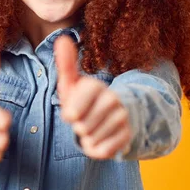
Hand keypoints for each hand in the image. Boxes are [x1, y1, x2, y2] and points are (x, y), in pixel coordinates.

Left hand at [54, 35, 132, 159]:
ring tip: (92, 127)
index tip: (71, 113)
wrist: (113, 114)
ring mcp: (122, 118)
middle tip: (85, 119)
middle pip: (82, 126)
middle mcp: (113, 100)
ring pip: (92, 139)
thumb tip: (62, 38)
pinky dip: (96, 148)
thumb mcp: (73, 84)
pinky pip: (103, 151)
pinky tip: (100, 137)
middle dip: (78, 127)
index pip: (74, 110)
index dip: (70, 115)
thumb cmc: (85, 99)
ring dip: (87, 138)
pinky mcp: (127, 136)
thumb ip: (66, 64)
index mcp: (96, 87)